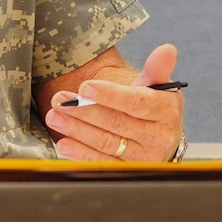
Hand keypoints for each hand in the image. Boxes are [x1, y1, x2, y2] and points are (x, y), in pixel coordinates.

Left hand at [44, 44, 183, 161]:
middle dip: (84, 110)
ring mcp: (143, 157)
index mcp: (166, 112)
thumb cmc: (155, 106)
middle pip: (116, 123)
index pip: (136, 103)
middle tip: (59, 100)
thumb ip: (158, 69)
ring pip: (106, 143)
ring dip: (77, 130)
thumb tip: (167, 50)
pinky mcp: (128, 171)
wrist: (160, 137)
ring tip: (55, 117)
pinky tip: (63, 144)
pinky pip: (102, 163)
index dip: (110, 95)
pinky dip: (81, 155)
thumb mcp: (158, 87)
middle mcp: (158, 137)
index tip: (85, 87)